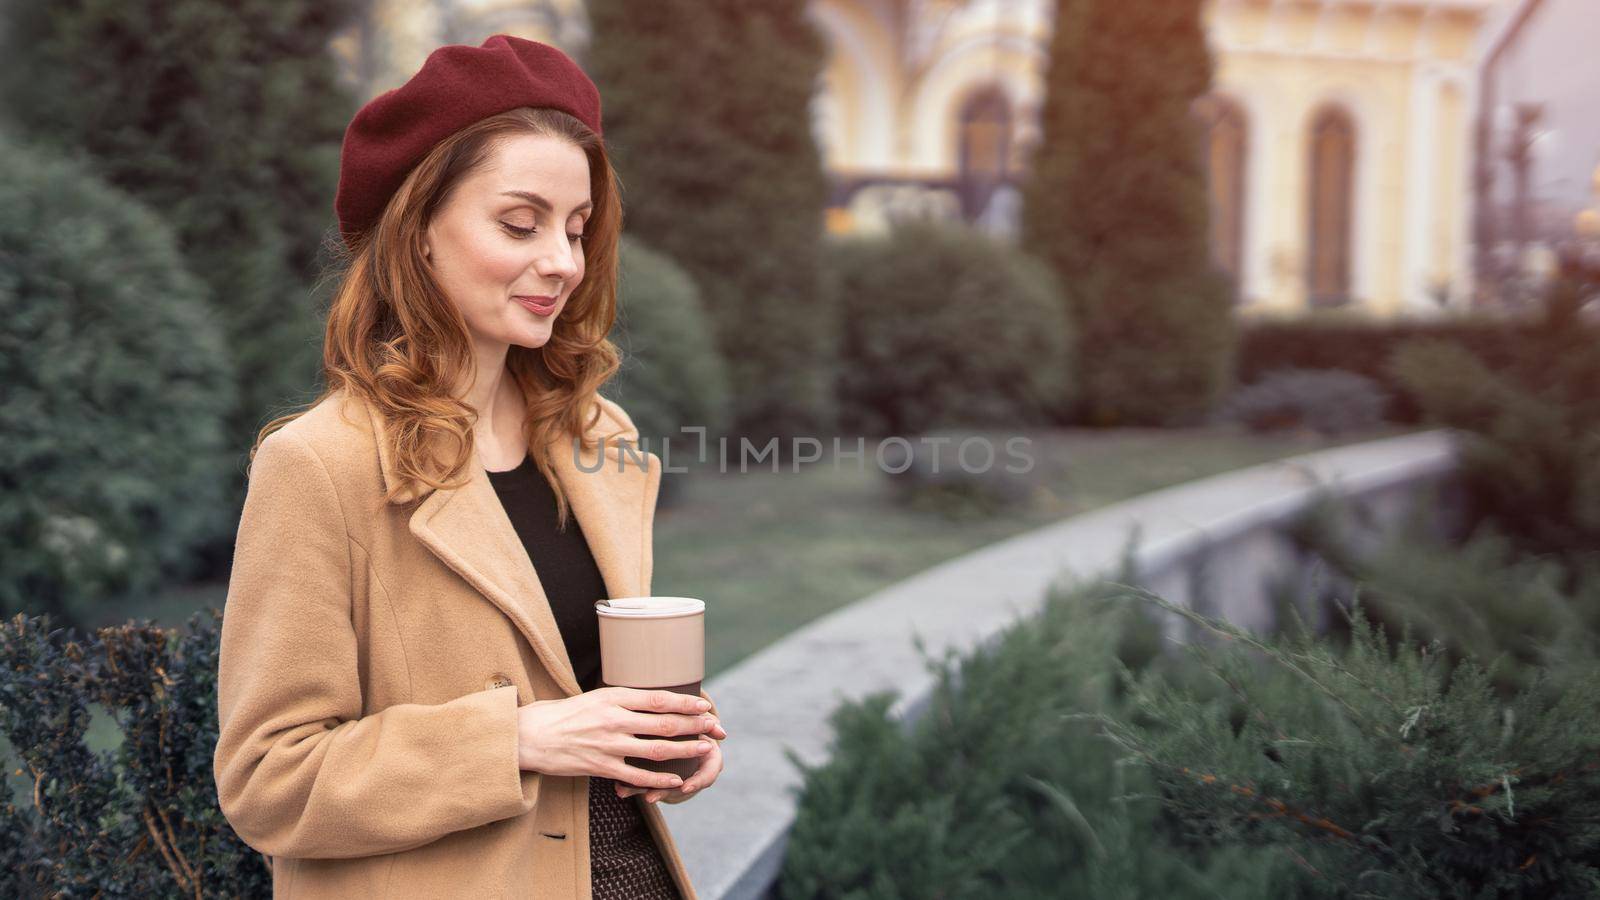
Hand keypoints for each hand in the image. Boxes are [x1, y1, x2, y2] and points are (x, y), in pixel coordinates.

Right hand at [515, 687, 719, 790]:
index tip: (704, 705)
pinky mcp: (600, 767)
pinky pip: (637, 775)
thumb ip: (622, 699)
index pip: (658, 698)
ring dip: (685, 750)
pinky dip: (659, 779)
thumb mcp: (594, 697)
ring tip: (705, 749)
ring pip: (656, 749)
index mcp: (613, 697)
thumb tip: (652, 700)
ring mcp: (609, 744)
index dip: (685, 703)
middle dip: (694, 726)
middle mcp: (614, 719)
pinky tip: (677, 780)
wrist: (530, 736)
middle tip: (715, 727)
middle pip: (664, 723)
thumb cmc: (563, 714)